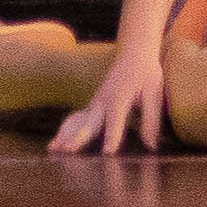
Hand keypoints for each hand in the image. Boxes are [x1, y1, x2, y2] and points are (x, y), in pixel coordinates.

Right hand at [50, 38, 171, 153]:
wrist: (133, 53)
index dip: (112, 137)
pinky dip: (65, 131)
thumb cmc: (145, 73)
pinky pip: (75, 120)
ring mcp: (94, 104)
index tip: (108, 153)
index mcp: (118, 98)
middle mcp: (102, 102)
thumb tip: (152, 147)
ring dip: (65, 135)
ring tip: (53, 149)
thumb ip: (151, 120)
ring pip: (77, 121)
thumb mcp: (153, 93)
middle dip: (78, 138)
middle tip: (68, 151)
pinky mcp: (91, 107)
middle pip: (89, 122)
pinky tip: (55, 145)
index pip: (115, 121)